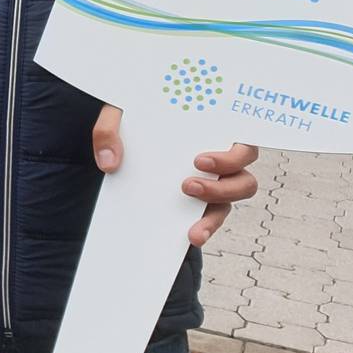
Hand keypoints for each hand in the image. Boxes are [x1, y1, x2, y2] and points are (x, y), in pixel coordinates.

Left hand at [92, 104, 260, 245]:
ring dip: (213, 216)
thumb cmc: (133, 117)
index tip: (199, 161)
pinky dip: (203, 229)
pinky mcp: (198, 202)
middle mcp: (220, 160)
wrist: (126, 132)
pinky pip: (209, 219)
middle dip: (221, 189)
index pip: (242, 145)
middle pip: (244, 181)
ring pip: (229, 204)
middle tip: (186, 186)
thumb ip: (108, 130)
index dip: (230, 156)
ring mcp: (211, 183)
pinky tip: (188, 238)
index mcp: (212, 132)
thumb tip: (110, 164)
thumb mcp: (116, 114)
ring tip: (190, 226)